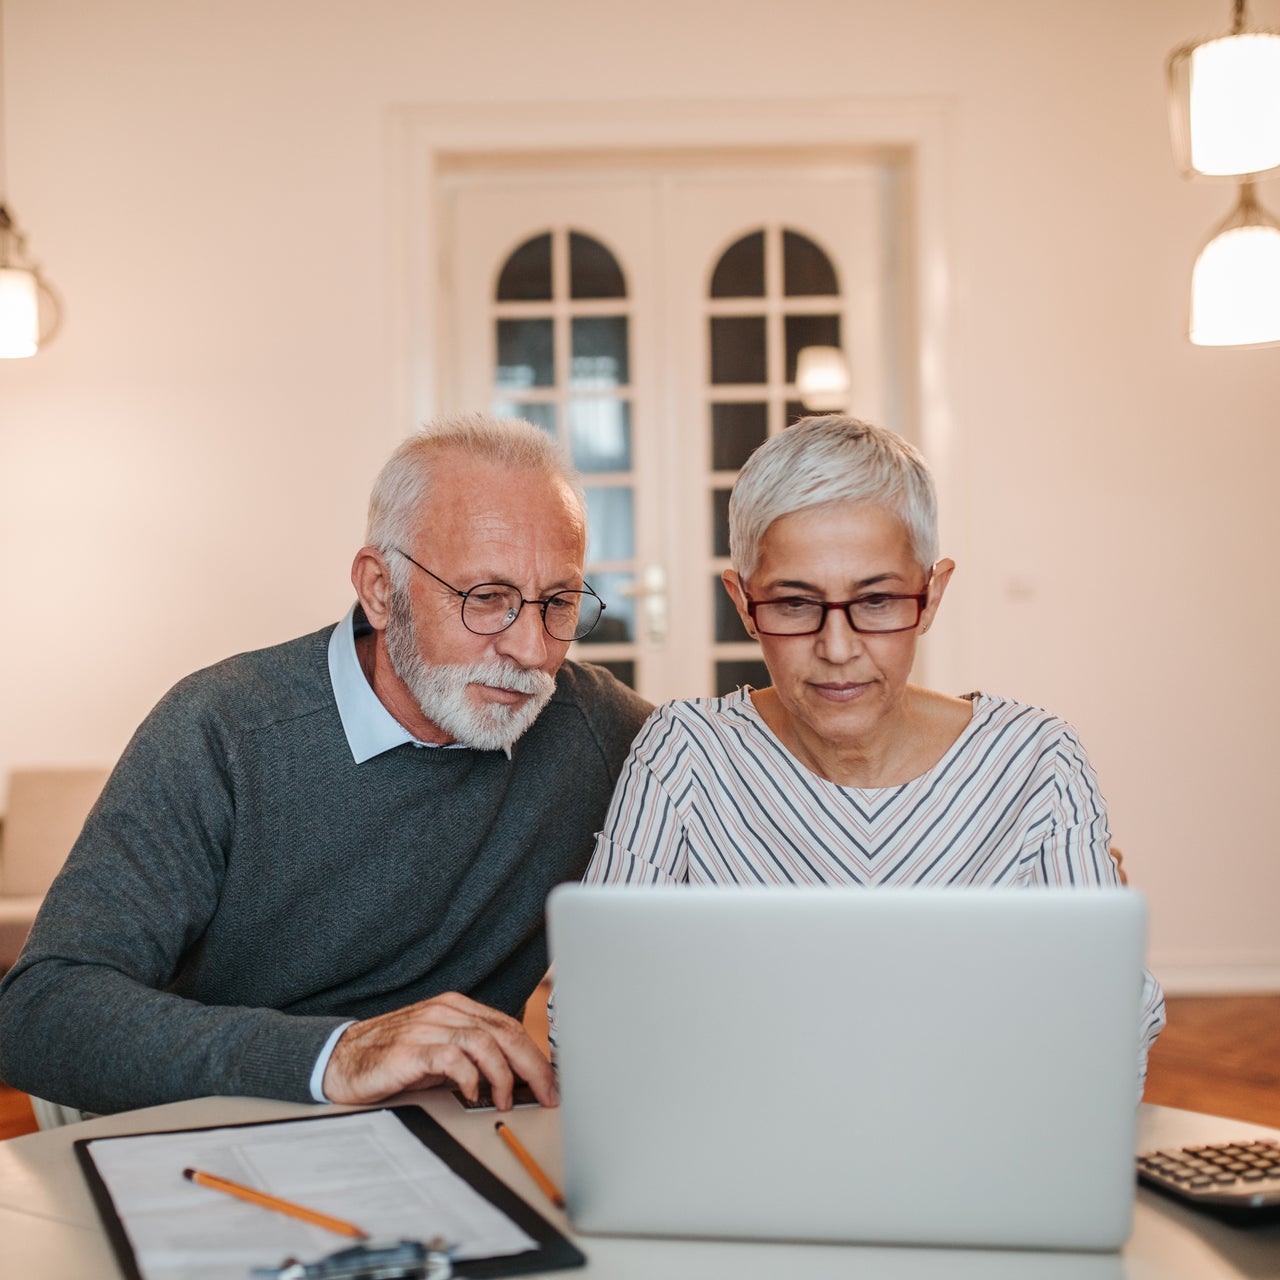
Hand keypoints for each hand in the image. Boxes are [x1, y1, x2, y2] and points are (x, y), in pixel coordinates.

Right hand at [322, 992, 557, 1109]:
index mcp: (457, 1008)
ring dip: (503, 1075)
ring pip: (484, 1042)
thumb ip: (472, 1056)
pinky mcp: (410, 1048)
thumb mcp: (440, 1053)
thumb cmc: (392, 1058)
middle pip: (504, 1032)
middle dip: (532, 1066)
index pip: (509, 1027)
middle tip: (546, 1093)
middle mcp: (446, 1011)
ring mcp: (428, 1026)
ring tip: (505, 1100)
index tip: (550, 1082)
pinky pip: (452, 1057)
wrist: (340, 1059)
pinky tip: (473, 1094)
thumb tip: (514, 1078)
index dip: (535, 1055)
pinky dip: (470, 1077)